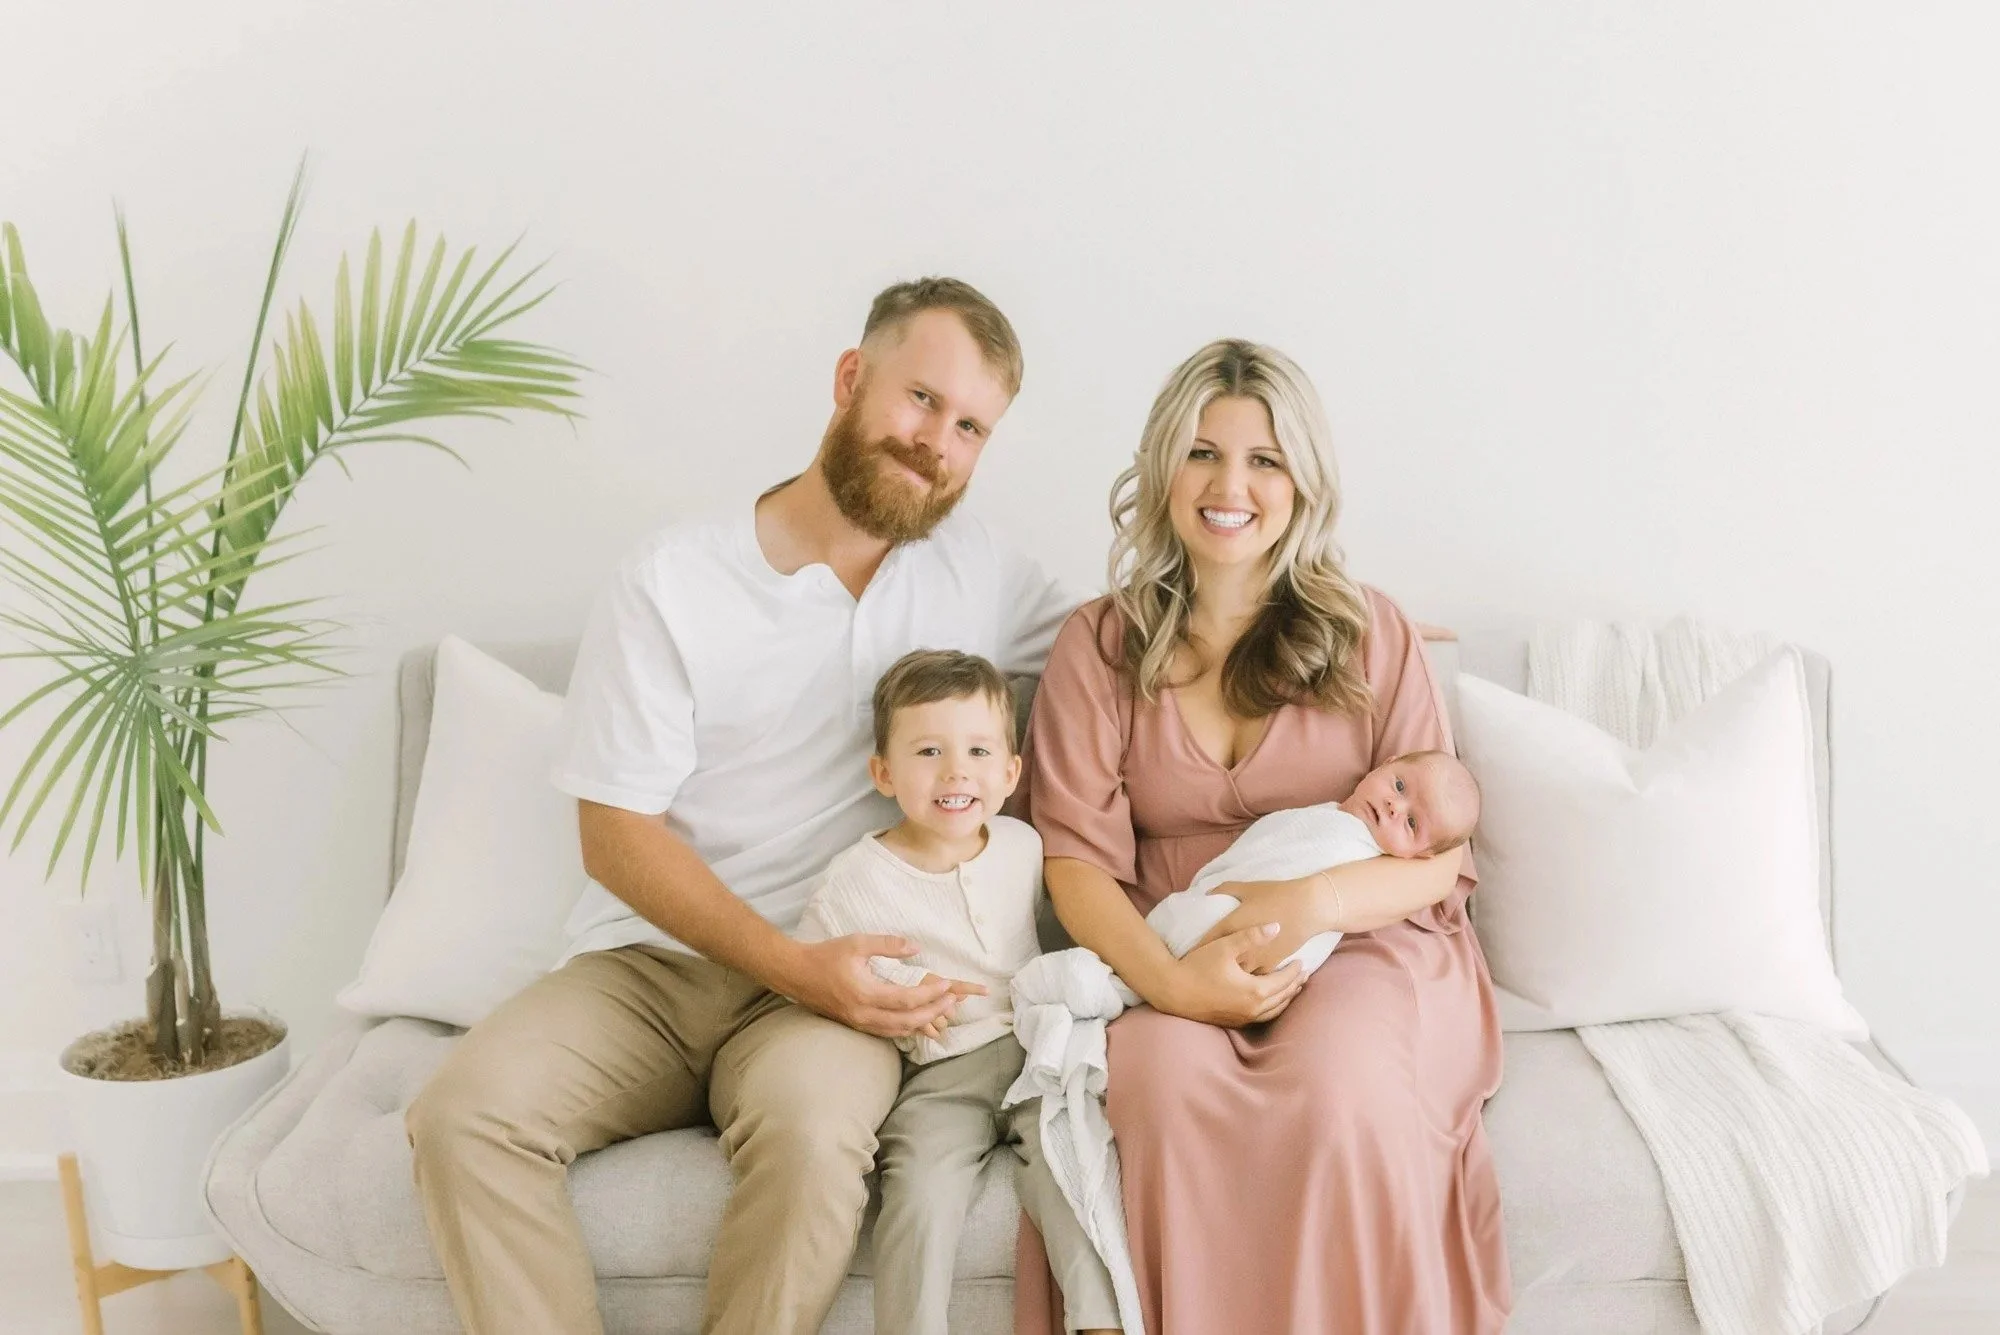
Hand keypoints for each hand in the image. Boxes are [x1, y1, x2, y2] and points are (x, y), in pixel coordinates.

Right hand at [785, 935, 987, 1038]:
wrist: (795, 973)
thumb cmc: (825, 955)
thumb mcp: (857, 943)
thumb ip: (888, 944)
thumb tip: (916, 948)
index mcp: (865, 994)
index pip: (907, 1000)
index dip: (931, 994)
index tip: (948, 985)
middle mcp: (863, 1014)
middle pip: (907, 1021)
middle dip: (934, 1012)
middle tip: (953, 1001)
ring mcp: (858, 1022)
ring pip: (898, 1031)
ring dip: (922, 1022)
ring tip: (941, 1011)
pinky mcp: (855, 1024)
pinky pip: (886, 1032)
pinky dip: (905, 1028)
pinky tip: (916, 1020)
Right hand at [1163, 923, 1303, 1027]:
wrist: (1172, 991)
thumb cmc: (1197, 966)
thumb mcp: (1224, 946)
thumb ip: (1252, 936)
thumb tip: (1277, 926)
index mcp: (1255, 990)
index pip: (1284, 981)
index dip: (1295, 970)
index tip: (1303, 960)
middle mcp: (1253, 1009)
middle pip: (1283, 998)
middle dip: (1295, 985)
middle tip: (1304, 974)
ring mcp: (1243, 1018)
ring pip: (1274, 1011)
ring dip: (1286, 999)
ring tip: (1293, 988)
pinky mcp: (1233, 1021)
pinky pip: (1262, 1017)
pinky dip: (1272, 1008)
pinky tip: (1270, 1001)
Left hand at [1194, 877, 1331, 973]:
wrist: (1308, 907)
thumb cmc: (1276, 894)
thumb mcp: (1247, 888)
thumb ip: (1224, 889)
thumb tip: (1206, 892)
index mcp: (1231, 926)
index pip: (1205, 942)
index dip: (1194, 949)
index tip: (1184, 955)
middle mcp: (1241, 948)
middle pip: (1218, 964)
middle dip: (1206, 968)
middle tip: (1195, 973)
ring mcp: (1257, 959)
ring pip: (1235, 975)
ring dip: (1226, 978)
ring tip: (1214, 982)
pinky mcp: (1272, 966)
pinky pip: (1255, 978)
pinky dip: (1247, 980)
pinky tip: (1240, 985)